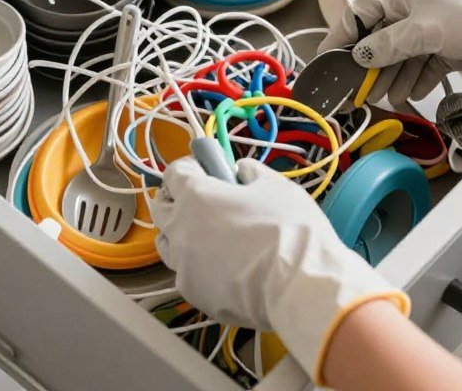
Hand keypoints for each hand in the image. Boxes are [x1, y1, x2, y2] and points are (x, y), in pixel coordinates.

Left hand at [151, 157, 408, 383]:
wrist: (299, 285)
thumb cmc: (288, 231)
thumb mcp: (275, 185)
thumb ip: (251, 172)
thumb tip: (242, 171)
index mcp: (195, 196)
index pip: (174, 173)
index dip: (191, 166)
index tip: (206, 168)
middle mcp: (180, 229)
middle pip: (162, 208)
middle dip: (178, 198)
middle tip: (203, 198)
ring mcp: (184, 265)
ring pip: (169, 244)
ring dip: (182, 233)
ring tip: (211, 234)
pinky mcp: (195, 294)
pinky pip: (187, 273)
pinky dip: (198, 266)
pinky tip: (223, 265)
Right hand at [319, 0, 461, 105]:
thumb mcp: (423, 31)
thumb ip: (387, 45)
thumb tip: (359, 55)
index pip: (363, 12)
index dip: (344, 35)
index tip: (329, 58)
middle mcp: (416, 7)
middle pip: (381, 38)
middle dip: (370, 65)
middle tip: (358, 90)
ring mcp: (433, 28)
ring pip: (402, 55)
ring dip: (393, 77)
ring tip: (386, 99)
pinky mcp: (448, 46)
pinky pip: (423, 65)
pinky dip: (416, 80)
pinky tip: (411, 94)